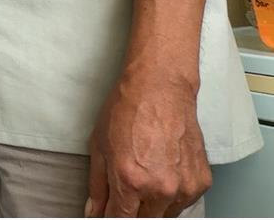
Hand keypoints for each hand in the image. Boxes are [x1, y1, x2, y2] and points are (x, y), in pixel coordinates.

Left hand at [86, 72, 209, 216]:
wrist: (160, 89)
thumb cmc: (127, 111)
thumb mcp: (99, 147)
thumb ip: (98, 185)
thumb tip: (94, 211)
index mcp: (131, 181)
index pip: (120, 219)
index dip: (110, 218)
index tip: (107, 215)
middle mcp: (161, 188)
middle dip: (131, 213)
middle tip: (125, 196)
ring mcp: (184, 186)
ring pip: (166, 215)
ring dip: (152, 208)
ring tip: (144, 182)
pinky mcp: (201, 181)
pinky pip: (184, 202)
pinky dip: (172, 197)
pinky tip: (162, 176)